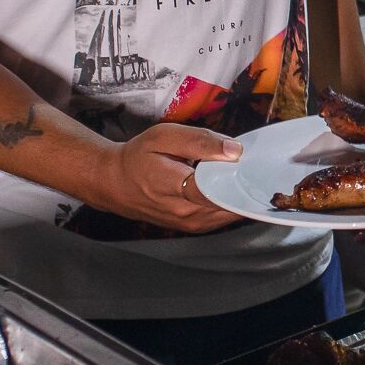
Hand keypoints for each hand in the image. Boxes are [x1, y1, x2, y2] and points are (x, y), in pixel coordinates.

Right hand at [93, 122, 243, 233]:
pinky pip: (224, 216)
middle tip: (249, 163)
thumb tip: (233, 150)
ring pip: (232, 212)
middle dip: (244, 182)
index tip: (249, 160)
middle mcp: (186, 212)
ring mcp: (192, 224)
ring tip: (239, 172)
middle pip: (231, 202)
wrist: (115, 184)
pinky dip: (232, 201)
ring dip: (240, 193)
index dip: (240, 174)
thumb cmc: (137, 158)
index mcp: (176, 187)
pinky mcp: (196, 227)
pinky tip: (229, 185)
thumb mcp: (164, 137)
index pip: (219, 188)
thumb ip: (200, 141)